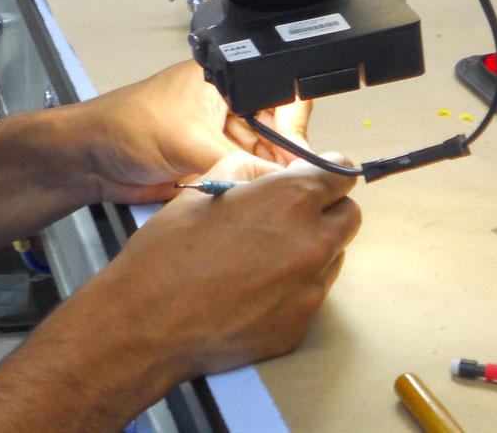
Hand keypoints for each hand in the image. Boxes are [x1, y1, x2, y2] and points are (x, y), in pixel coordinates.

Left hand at [76, 60, 314, 204]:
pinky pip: (245, 177)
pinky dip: (250, 189)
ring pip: (264, 159)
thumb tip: (285, 181)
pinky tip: (254, 200)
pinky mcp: (212, 163)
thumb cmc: (128, 128)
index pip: (281, 97)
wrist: (91, 160)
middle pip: (279, 132)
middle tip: (290, 185)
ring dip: (267, 177)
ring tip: (271, 194)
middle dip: (284, 159)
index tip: (300, 160)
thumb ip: (241, 164)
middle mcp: (230, 105)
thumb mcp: (191, 142)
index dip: (295, 129)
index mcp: (227, 80)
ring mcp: (221, 136)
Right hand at [77, 150, 361, 380]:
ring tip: (264, 254)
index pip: (343, 175)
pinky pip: (311, 294)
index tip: (319, 177)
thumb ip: (254, 170)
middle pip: (349, 216)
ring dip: (312, 248)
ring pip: (333, 257)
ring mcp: (309, 290)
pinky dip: (293, 286)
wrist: (148, 320)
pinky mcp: (300, 325)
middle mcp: (311, 244)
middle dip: (327, 209)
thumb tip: (280, 172)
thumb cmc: (170, 250)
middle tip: (292, 214)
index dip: (328, 172)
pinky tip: (255, 286)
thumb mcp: (208, 185)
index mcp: (291, 201)